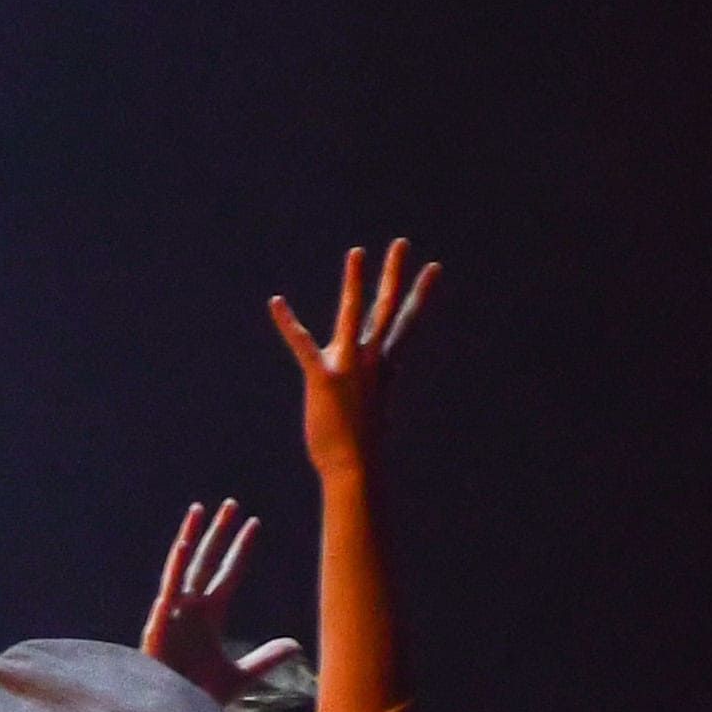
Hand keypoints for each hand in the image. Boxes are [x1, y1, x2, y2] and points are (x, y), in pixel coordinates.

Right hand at [138, 498, 304, 703]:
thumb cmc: (197, 697)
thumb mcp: (240, 676)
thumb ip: (266, 658)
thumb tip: (296, 645)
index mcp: (208, 616)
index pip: (228, 573)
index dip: (241, 549)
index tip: (254, 524)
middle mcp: (191, 608)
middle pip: (207, 561)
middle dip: (219, 533)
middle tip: (231, 504)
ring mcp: (173, 614)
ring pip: (183, 566)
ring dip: (192, 538)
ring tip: (200, 509)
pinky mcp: (159, 625)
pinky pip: (167, 591)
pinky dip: (174, 569)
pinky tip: (182, 545)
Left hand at [268, 242, 439, 480]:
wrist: (355, 469)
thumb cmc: (360, 446)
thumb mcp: (372, 408)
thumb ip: (374, 386)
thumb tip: (381, 380)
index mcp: (384, 366)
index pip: (406, 323)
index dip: (421, 294)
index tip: (434, 268)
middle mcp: (371, 361)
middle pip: (387, 309)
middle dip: (394, 274)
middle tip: (402, 243)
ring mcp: (350, 367)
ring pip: (353, 315)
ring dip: (354, 282)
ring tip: (357, 251)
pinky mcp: (324, 378)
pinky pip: (303, 344)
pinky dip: (288, 322)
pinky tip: (276, 302)